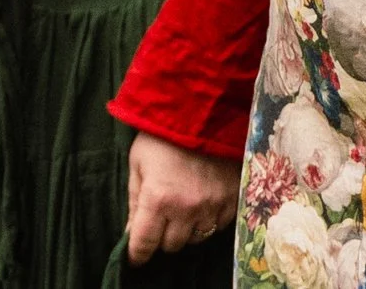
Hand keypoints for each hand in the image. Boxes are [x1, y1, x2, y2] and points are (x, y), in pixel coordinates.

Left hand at [125, 134, 238, 261]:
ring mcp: (213, 205)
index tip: (136, 256)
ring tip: (184, 208)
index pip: (144, 244)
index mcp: (158, 199)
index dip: (137, 254)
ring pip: (196, 239)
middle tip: (162, 218)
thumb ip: (134, 200)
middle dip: (163, 236)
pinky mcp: (233, 199)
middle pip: (171, 245)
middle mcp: (186, 207)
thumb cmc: (166, 133)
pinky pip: (218, 226)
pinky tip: (203, 201)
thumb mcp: (139, 162)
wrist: (208, 109)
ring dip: (187, 230)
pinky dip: (209, 219)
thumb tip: (132, 232)